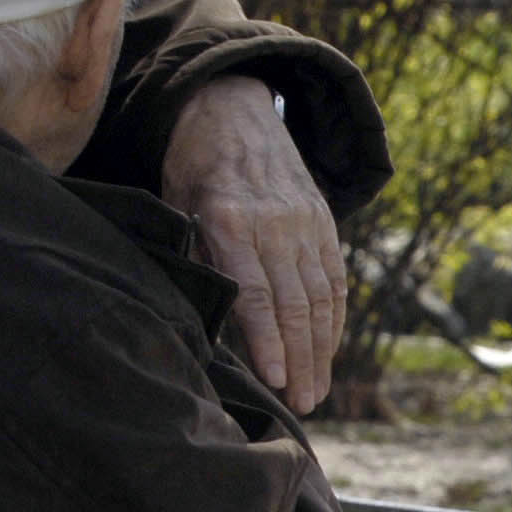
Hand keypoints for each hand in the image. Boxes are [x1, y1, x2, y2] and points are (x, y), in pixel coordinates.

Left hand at [161, 78, 345, 413]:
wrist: (232, 107)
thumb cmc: (191, 167)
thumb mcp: (177, 205)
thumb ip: (195, 258)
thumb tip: (203, 322)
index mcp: (232, 219)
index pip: (256, 292)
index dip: (267, 340)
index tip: (275, 379)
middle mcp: (276, 223)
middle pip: (295, 304)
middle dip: (300, 360)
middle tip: (302, 404)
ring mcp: (305, 222)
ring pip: (320, 297)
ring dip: (321, 350)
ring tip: (317, 391)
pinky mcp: (324, 222)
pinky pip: (335, 279)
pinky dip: (333, 320)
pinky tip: (328, 352)